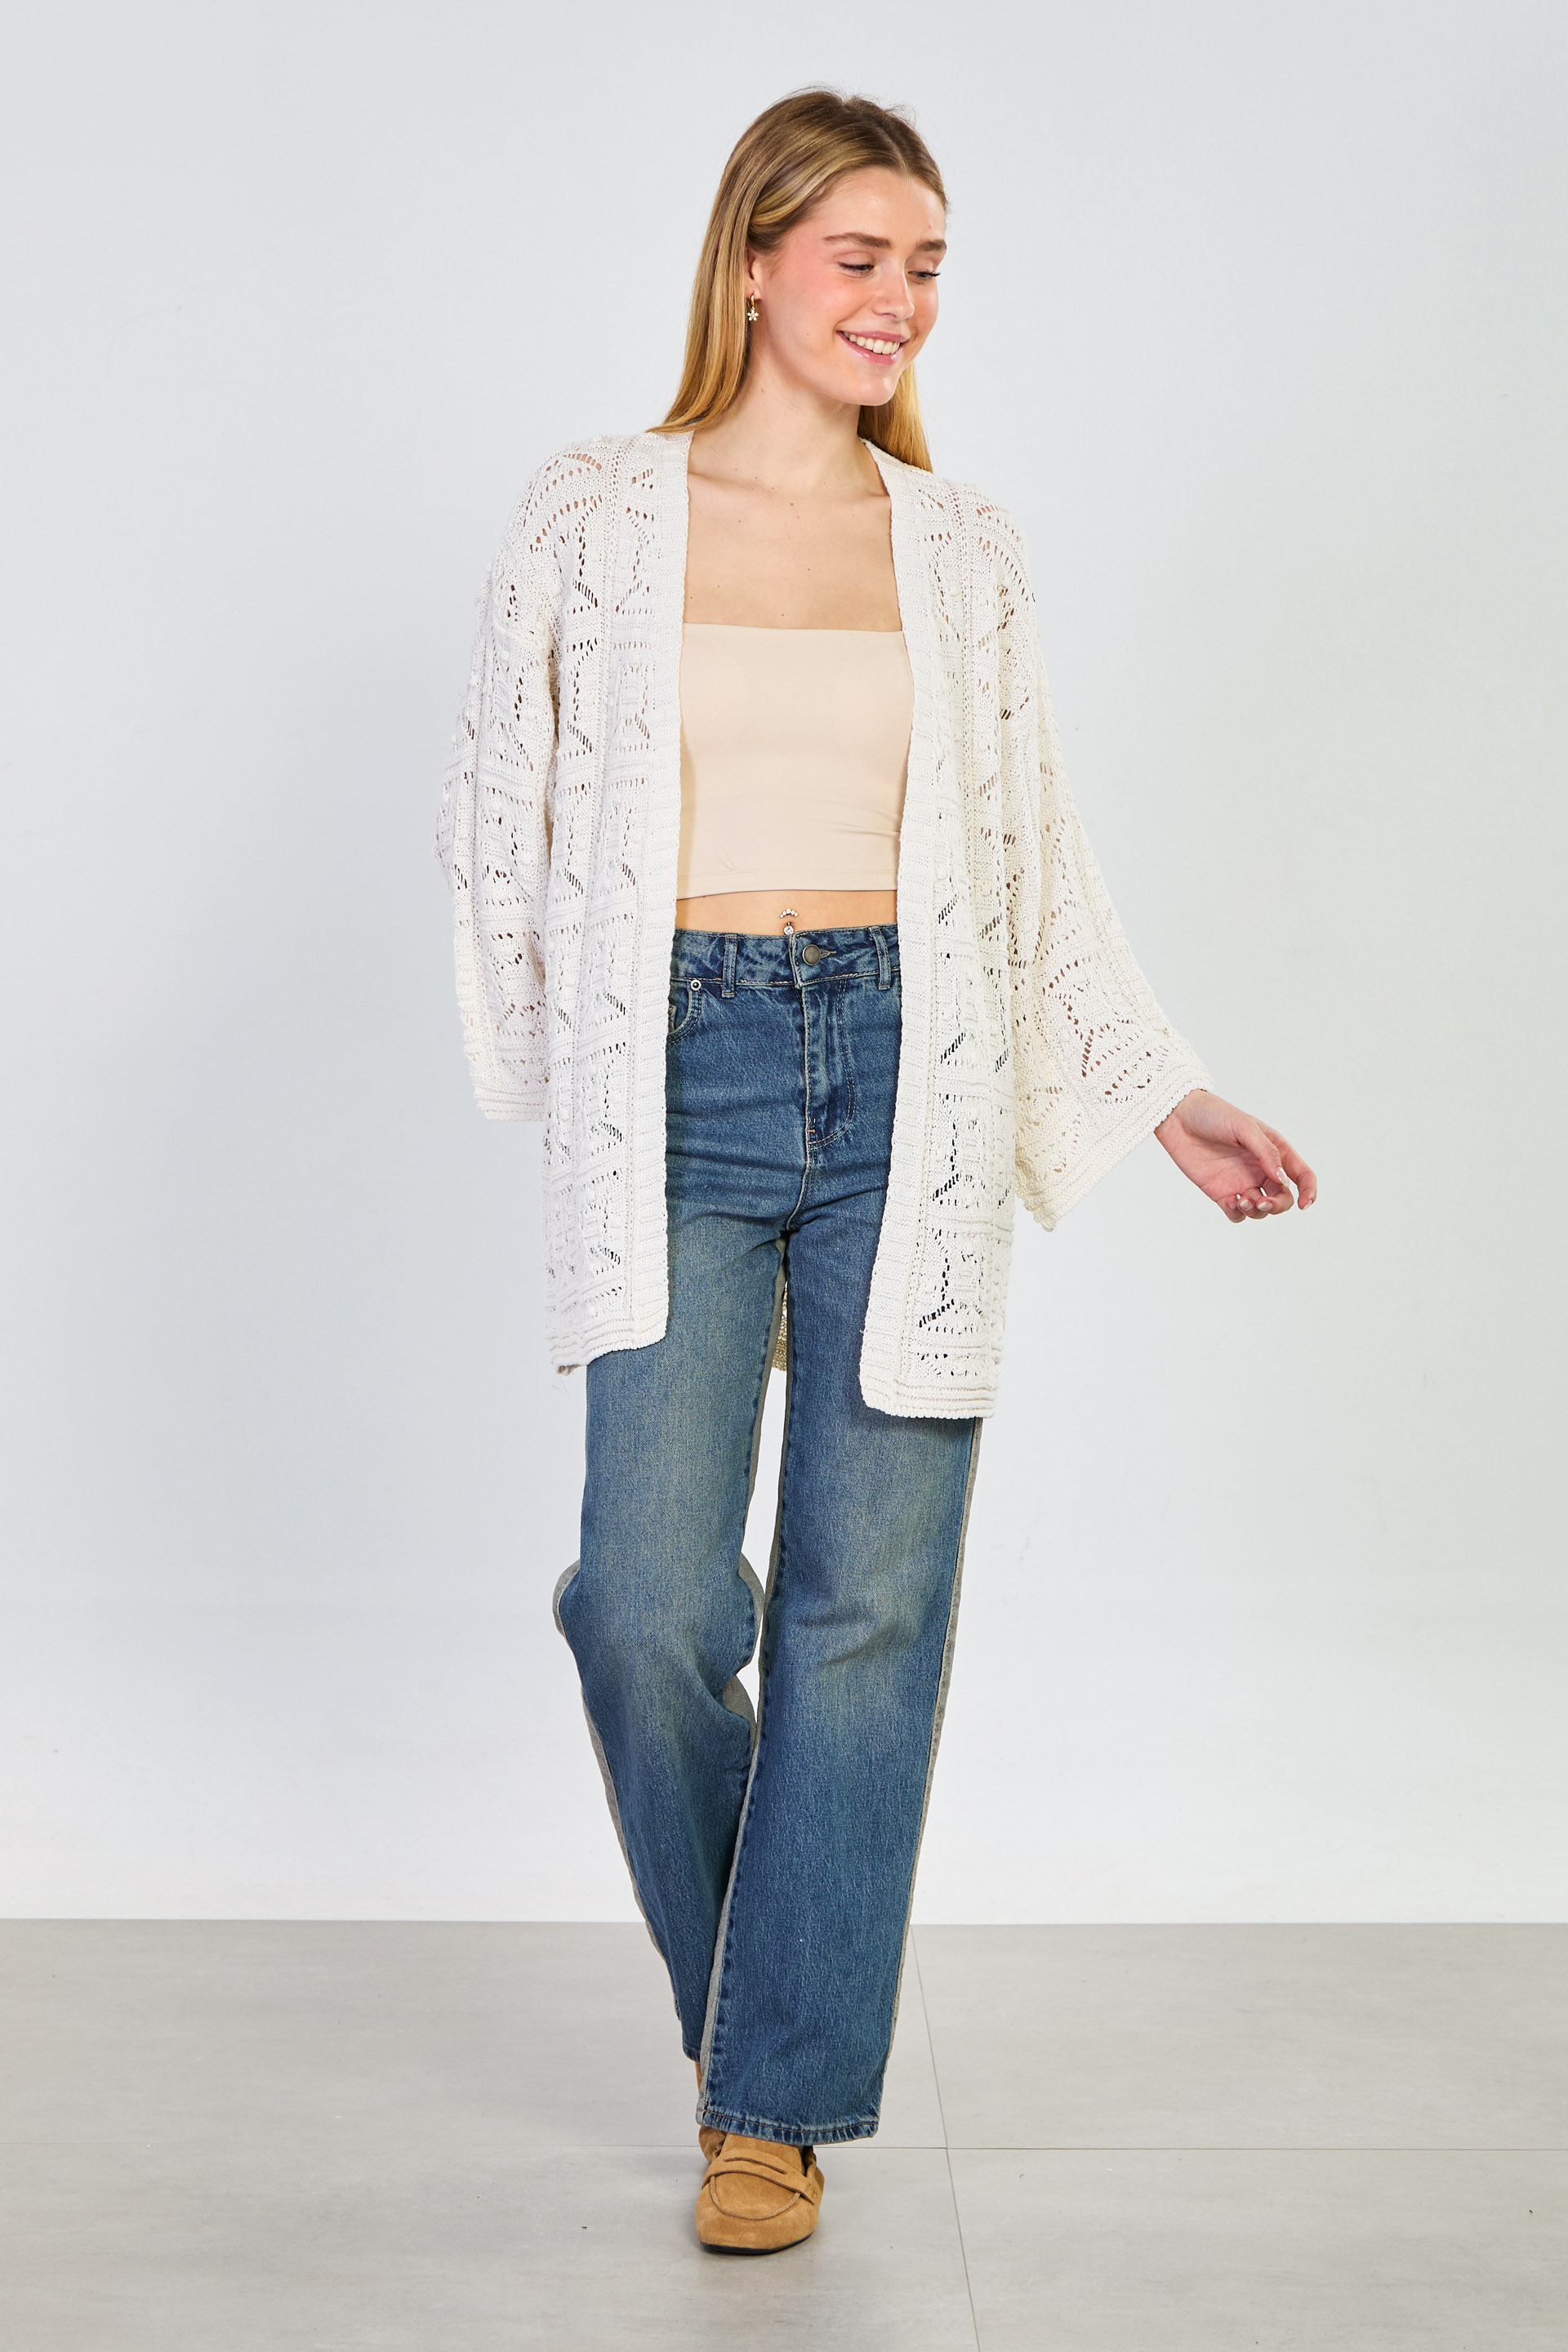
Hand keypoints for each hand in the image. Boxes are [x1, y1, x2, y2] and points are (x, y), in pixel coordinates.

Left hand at [1155, 1090, 1317, 1222]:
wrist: (1178, 1117)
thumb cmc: (1214, 1115)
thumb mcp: (1245, 1128)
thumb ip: (1266, 1152)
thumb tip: (1282, 1179)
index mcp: (1274, 1151)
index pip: (1301, 1175)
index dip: (1309, 1192)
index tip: (1305, 1205)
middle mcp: (1261, 1169)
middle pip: (1282, 1198)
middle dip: (1277, 1206)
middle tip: (1262, 1203)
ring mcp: (1241, 1182)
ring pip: (1260, 1209)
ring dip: (1257, 1211)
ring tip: (1242, 1200)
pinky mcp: (1221, 1192)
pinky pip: (1236, 1213)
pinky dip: (1238, 1214)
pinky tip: (1231, 1202)